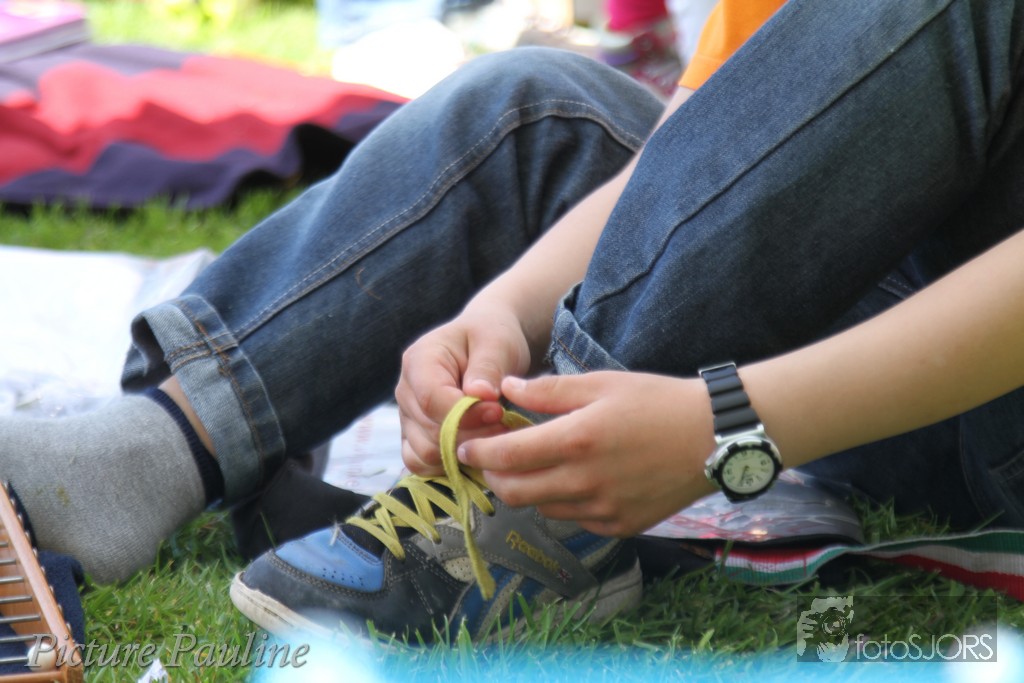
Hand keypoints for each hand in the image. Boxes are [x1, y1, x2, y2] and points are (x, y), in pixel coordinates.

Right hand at [395, 302, 532, 475]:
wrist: (486, 344)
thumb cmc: (491, 338)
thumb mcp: (497, 343)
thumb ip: (488, 368)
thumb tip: (480, 395)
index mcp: (419, 361)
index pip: (432, 400)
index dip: (466, 415)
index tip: (498, 411)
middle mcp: (405, 391)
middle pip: (429, 432)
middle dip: (471, 434)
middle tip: (503, 423)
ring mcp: (407, 416)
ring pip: (425, 453)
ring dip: (463, 451)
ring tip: (493, 434)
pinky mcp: (414, 436)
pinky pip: (421, 463)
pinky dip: (448, 464)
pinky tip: (476, 449)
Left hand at [456, 371, 718, 535]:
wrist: (715, 436)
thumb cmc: (657, 401)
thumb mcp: (601, 384)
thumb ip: (547, 391)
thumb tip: (504, 388)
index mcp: (576, 441)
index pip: (505, 457)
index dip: (477, 454)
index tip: (464, 446)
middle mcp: (584, 482)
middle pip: (514, 492)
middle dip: (494, 477)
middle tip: (490, 460)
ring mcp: (603, 510)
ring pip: (542, 508)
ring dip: (528, 490)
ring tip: (534, 466)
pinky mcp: (620, 526)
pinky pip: (574, 519)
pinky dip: (562, 502)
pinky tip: (573, 479)